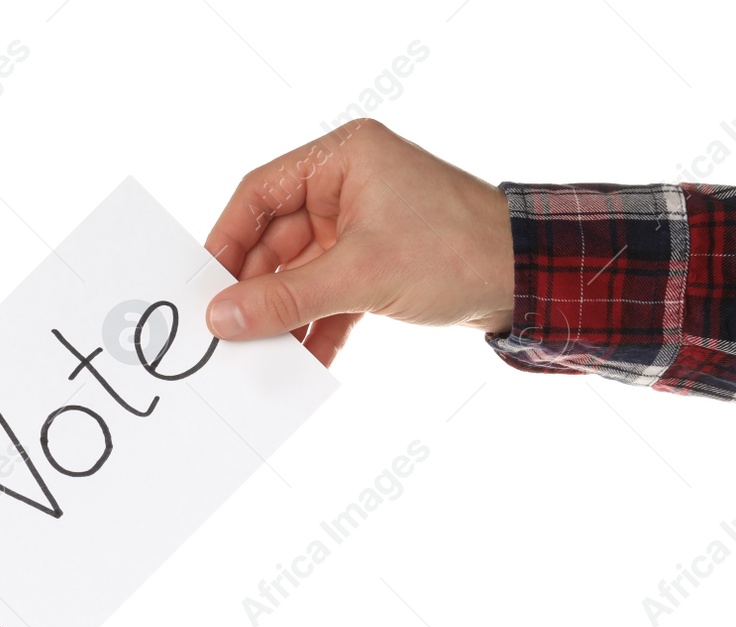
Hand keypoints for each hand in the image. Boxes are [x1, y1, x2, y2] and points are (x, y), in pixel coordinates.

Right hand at [203, 120, 514, 364]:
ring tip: (262, 353)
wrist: (530, 280)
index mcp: (344, 159)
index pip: (260, 194)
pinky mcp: (376, 262)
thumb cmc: (458, 250)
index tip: (205, 285)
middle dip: (257, 290)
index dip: (227, 240)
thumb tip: (223, 317)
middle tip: (229, 332)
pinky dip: (317, 326)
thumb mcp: (360, 276)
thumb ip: (286, 298)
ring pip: (300, 273)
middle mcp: (348, 185)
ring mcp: (362, 225)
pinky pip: (329, 294)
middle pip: (275, 240)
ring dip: (285, 315)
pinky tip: (304, 359)